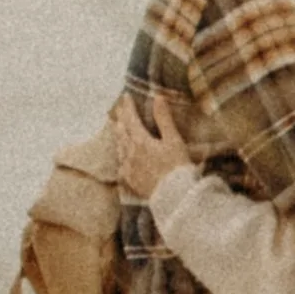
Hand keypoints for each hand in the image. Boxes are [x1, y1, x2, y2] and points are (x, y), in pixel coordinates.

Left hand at [112, 87, 190, 203]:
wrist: (175, 197)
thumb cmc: (177, 168)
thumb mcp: (174, 141)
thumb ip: (164, 119)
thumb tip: (158, 97)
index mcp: (141, 141)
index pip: (131, 119)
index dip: (128, 107)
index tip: (126, 96)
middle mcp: (130, 153)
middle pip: (122, 132)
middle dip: (121, 119)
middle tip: (119, 110)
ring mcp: (129, 168)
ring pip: (120, 147)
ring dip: (118, 135)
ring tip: (117, 128)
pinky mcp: (131, 181)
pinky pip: (121, 164)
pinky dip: (121, 155)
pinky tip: (122, 157)